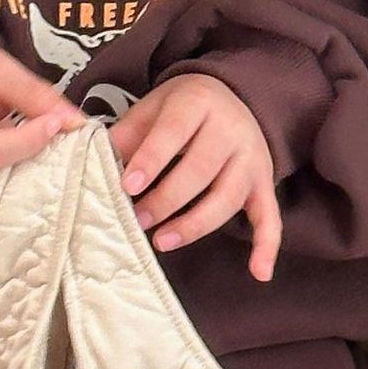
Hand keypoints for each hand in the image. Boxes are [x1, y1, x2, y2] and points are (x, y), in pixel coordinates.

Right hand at [0, 36, 85, 202]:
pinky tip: (34, 152)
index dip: (32, 142)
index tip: (59, 121)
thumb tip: (75, 122)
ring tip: (50, 142)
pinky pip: (0, 190)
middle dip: (40, 159)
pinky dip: (23, 175)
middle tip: (64, 135)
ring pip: (5, 190)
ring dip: (34, 169)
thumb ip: (34, 94)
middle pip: (2, 178)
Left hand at [107, 73, 283, 282]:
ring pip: (228, 196)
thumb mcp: (152, 106)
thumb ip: (127, 134)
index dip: (151, 160)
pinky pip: (269, 215)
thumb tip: (98, 164)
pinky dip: (267, 245)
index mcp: (199, 102)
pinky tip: (259, 272)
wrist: (231, 96)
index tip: (127, 186)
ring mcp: (252, 158)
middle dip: (166, 199)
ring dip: (195, 224)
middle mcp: (232, 129)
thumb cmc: (182, 108)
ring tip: (162, 241)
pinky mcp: (264, 182)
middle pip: (202, 169)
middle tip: (136, 220)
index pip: (175, 132)